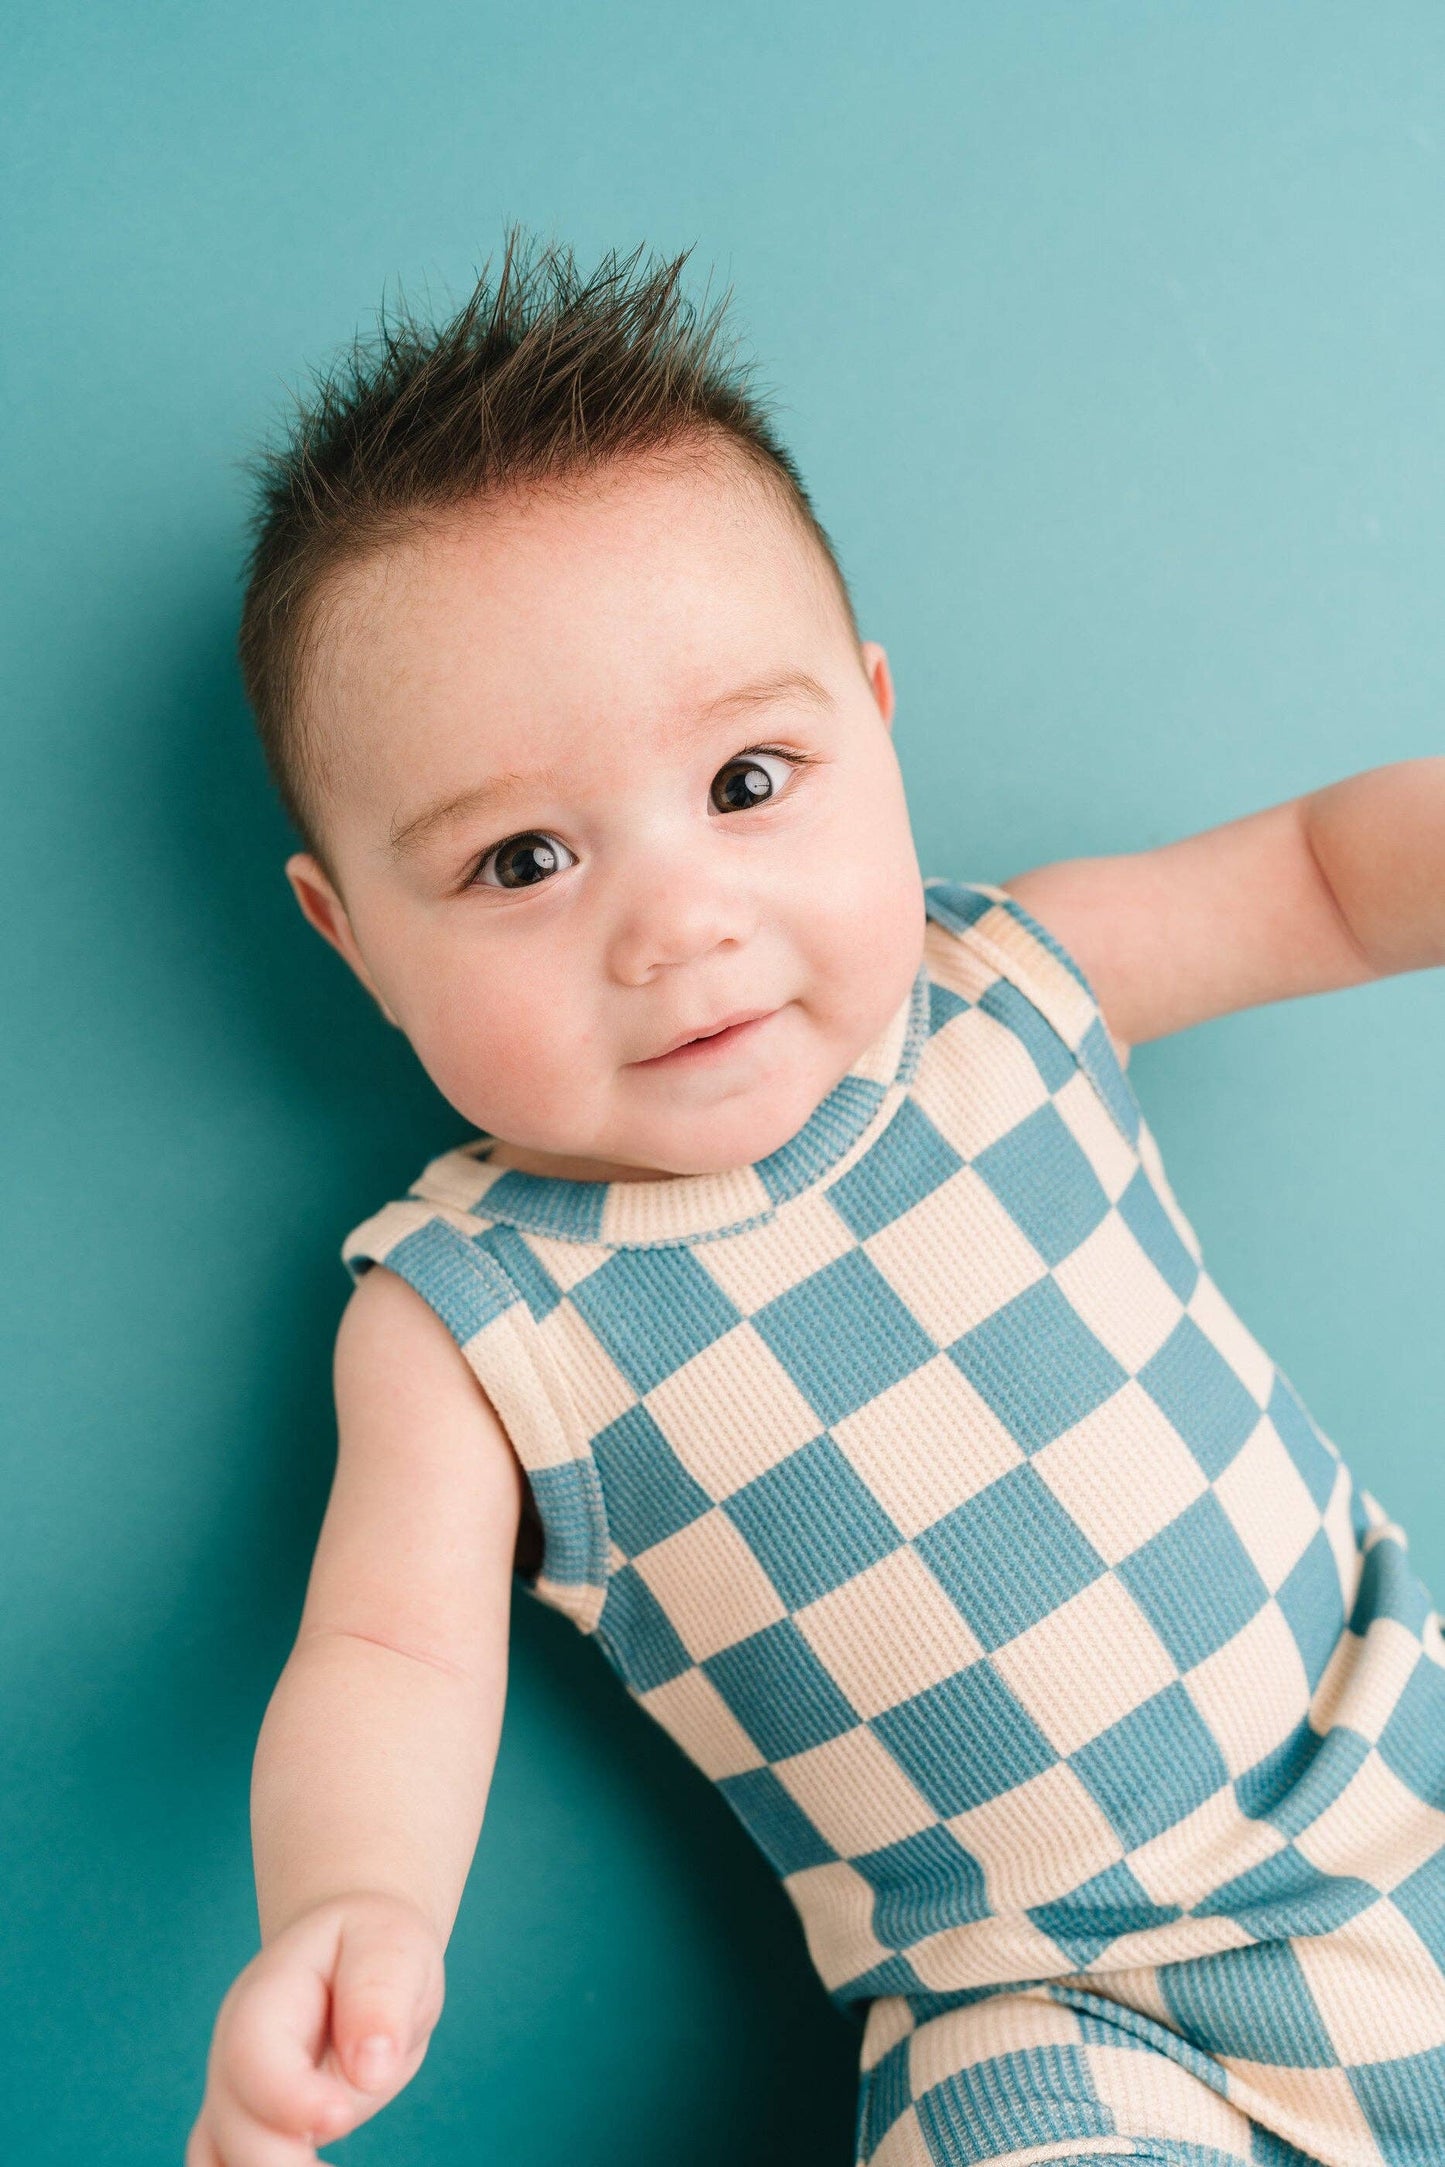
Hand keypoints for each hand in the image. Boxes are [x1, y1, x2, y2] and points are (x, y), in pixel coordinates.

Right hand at [186, 1891, 444, 2164]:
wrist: (352, 1954)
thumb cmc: (375, 1948)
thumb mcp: (393, 1946)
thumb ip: (380, 1995)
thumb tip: (372, 2070)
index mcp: (268, 1993)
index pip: (252, 2054)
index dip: (288, 2097)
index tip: (339, 2117)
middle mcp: (233, 2048)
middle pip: (233, 2123)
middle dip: (281, 2161)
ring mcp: (232, 2091)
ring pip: (217, 2155)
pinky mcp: (245, 2127)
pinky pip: (225, 2165)